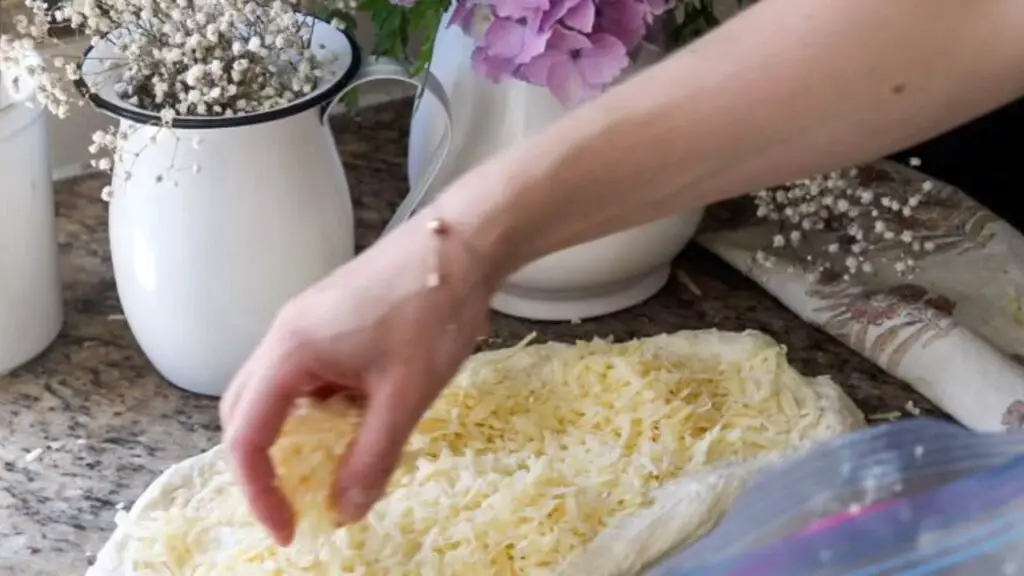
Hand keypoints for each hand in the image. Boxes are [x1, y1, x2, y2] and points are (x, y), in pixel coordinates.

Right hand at [219, 211, 498, 545]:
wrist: (462, 242)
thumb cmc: (434, 309)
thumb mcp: (407, 394)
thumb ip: (373, 456)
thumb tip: (347, 512)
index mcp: (290, 350)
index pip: (247, 437)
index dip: (260, 493)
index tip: (289, 529)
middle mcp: (284, 334)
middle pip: (243, 412)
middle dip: (263, 465)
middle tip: (297, 503)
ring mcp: (304, 323)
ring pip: (273, 393)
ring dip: (290, 435)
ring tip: (330, 466)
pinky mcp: (327, 320)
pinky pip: (303, 375)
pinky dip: (316, 409)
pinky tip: (356, 418)